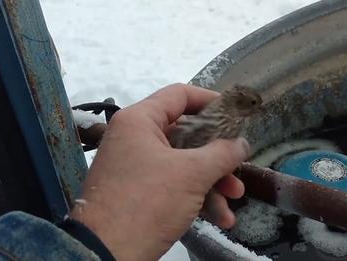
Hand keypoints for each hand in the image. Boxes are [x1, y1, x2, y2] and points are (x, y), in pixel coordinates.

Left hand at [69, 84, 249, 259]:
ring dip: (213, 182)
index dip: (211, 101)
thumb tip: (242, 143)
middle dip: (218, 155)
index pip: (179, 95)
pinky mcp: (139, 192)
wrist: (105, 254)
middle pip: (187, 135)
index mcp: (140, 121)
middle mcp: (136, 138)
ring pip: (184, 164)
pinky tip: (221, 218)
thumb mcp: (192, 174)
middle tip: (239, 166)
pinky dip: (197, 198)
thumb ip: (222, 153)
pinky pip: (173, 185)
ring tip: (234, 200)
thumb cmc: (147, 201)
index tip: (236, 114)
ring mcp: (136, 166)